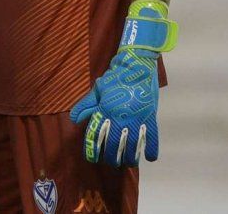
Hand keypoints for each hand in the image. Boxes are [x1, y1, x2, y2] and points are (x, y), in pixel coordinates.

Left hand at [69, 0, 176, 166]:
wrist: (137, 65)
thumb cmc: (115, 77)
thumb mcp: (97, 90)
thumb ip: (87, 105)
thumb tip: (75, 119)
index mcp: (106, 109)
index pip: (96, 135)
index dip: (92, 149)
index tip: (91, 159)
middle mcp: (121, 116)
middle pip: (114, 144)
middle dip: (110, 156)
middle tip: (110, 162)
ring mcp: (137, 117)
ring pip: (132, 145)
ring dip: (129, 157)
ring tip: (127, 162)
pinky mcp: (150, 116)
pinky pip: (152, 137)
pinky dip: (151, 149)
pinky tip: (149, 158)